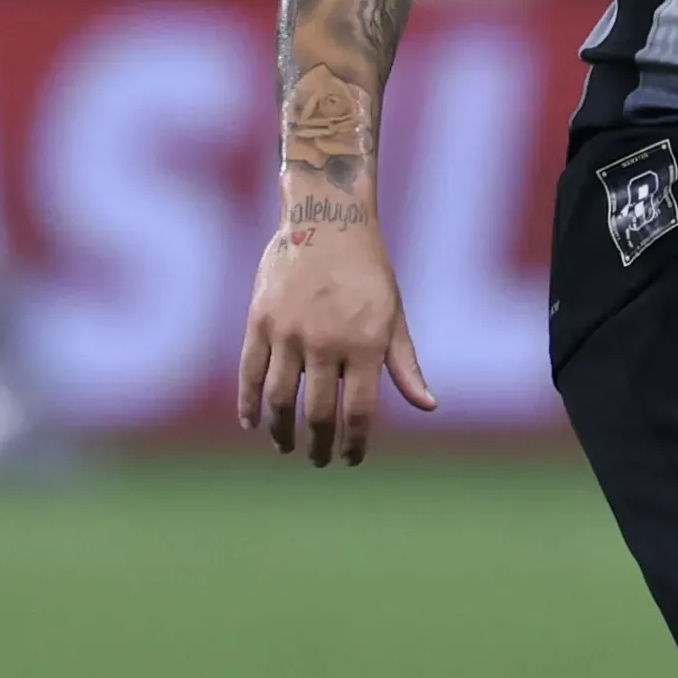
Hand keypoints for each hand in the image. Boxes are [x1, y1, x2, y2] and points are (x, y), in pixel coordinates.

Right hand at [235, 216, 435, 465]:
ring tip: (287, 446)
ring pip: (280, 399)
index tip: (351, 460)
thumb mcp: (394, 314)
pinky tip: (253, 423)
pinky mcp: (259, 321)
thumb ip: (405, 364)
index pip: (358, 413)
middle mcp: (326, 342)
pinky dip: (249, 403)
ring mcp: (288, 332)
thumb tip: (429, 407)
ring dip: (282, 431)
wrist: (326, 217)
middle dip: (319, 445)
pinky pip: (250, 372)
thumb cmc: (368, 269)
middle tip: (319, 460)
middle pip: (318, 413)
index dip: (354, 444)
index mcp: (364, 344)